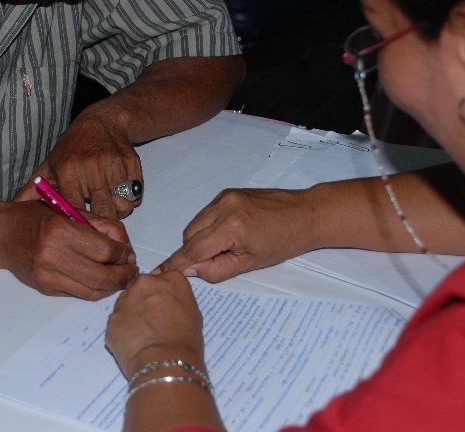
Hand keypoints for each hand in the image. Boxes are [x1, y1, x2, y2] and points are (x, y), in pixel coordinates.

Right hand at [0, 200, 138, 299]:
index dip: (122, 253)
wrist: (3, 235)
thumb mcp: (69, 210)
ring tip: (122, 277)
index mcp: (60, 231)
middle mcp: (52, 256)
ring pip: (92, 291)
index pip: (104, 250)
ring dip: (113, 286)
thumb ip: (101, 225)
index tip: (128, 252)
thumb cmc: (36, 217)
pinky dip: (95, 290)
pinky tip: (103, 281)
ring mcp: (48, 276)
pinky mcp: (46, 289)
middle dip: (123, 276)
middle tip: (132, 270)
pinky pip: (79, 294)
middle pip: (102, 276)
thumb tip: (125, 245)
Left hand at [13, 112, 142, 218]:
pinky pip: (136, 195)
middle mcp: (91, 167)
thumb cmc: (73, 148)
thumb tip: (14, 207)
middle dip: (103, 222)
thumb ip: (34, 189)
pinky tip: (119, 190)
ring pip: (122, 205)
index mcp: (68, 170)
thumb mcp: (50, 164)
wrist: (104, 121)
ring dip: (118, 210)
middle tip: (99, 223)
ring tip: (109, 204)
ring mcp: (114, 166)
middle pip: (103, 210)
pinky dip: (130, 198)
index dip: (78, 223)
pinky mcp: (133, 165)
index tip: (79, 231)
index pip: (74, 207)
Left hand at [105, 271, 204, 378]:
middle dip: (144, 300)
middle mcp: (145, 282)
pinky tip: (133, 343)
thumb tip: (167, 305)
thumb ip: (177, 300)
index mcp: (170, 279)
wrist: (165, 362)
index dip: (163, 294)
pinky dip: (123, 330)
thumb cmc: (186, 341)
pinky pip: (117, 321)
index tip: (165, 307)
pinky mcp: (112, 318)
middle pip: (141, 286)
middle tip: (152, 321)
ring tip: (143, 335)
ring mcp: (125, 299)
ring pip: (126, 302)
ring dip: (132, 313)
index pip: (164, 279)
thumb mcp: (193, 313)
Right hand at [155, 188, 320, 281]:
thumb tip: (189, 270)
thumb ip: (216, 270)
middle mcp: (224, 207)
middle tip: (219, 260)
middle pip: (189, 236)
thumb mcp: (250, 264)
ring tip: (228, 245)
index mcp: (232, 227)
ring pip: (195, 224)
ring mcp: (224, 197)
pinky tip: (229, 233)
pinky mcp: (226, 192)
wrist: (306, 214)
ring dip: (201, 238)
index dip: (176, 263)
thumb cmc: (284, 242)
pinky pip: (205, 214)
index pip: (193, 249)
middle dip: (195, 251)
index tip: (158, 272)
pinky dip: (209, 226)